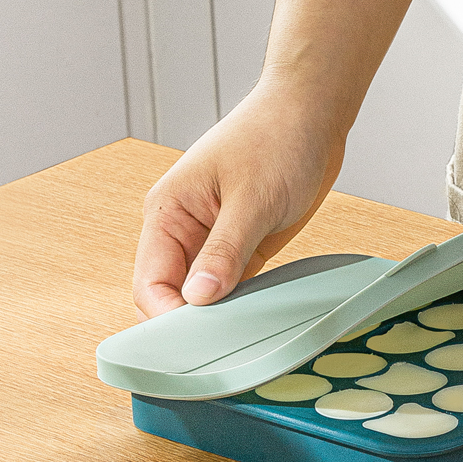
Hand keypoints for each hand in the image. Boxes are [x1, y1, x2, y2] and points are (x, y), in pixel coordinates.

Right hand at [132, 80, 344, 319]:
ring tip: (243, 339)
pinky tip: (259, 320)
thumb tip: (198, 300)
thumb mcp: (252, 199)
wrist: (312, 112)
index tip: (198, 343)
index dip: (168, 317)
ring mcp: (213, 239)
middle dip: (193, 323)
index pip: (151, 282)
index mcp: (168, 211)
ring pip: (203, 296)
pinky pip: (233, 287)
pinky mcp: (243, 245)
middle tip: (224, 350)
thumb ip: (224, 252)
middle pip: (172, 295)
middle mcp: (183, 229)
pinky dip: (242, 305)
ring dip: (220, 316)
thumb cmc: (277, 138)